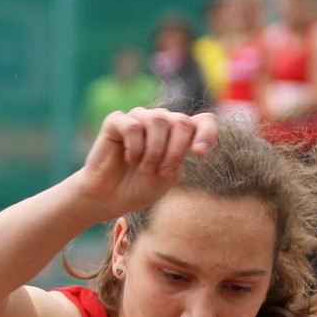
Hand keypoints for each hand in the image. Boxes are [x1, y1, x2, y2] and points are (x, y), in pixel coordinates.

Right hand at [69, 107, 216, 218]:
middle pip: (181, 121)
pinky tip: (129, 159)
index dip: (207, 133)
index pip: (204, 121)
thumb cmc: (140, 187)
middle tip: (162, 172)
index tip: (199, 153)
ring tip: (144, 169)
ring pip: (157, 120)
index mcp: (179, 134)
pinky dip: (134, 147)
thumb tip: (187, 138)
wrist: (109, 198)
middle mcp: (161, 121)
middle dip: (175, 150)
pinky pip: (133, 126)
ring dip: (154, 151)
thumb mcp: (168, 176)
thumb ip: (180, 156)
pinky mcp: (116, 121)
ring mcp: (139, 118)